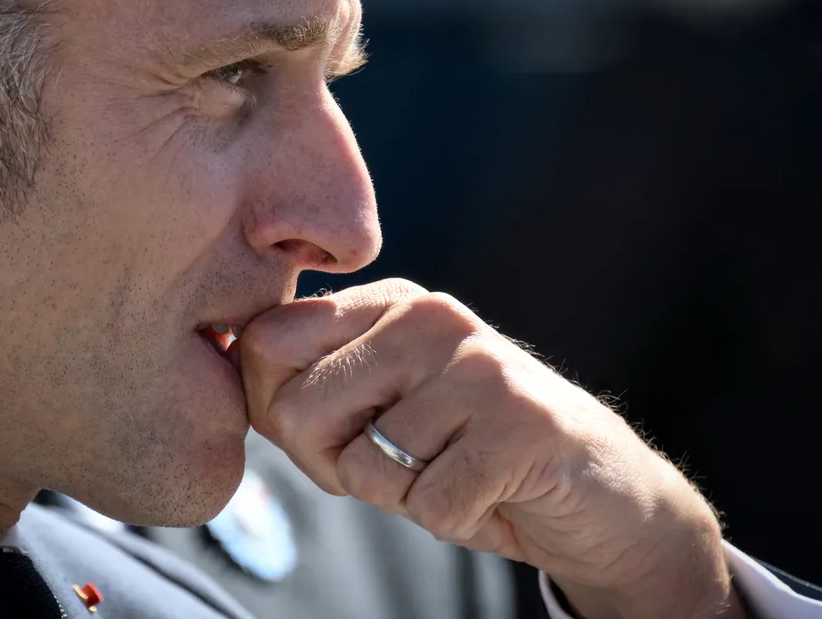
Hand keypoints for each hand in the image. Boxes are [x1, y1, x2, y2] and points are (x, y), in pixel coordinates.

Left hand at [239, 279, 744, 618]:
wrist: (594, 493)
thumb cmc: (467, 454)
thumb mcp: (384, 408)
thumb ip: (317, 386)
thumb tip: (227, 364)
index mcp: (388, 304)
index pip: (267, 343)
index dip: (280, 413)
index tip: (338, 434)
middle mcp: (430, 317)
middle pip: (298, 408)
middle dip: (334, 464)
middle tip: (402, 465)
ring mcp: (479, 365)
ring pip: (365, 464)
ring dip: (403, 495)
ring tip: (455, 470)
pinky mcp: (521, 422)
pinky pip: (429, 503)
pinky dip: (452, 518)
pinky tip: (489, 490)